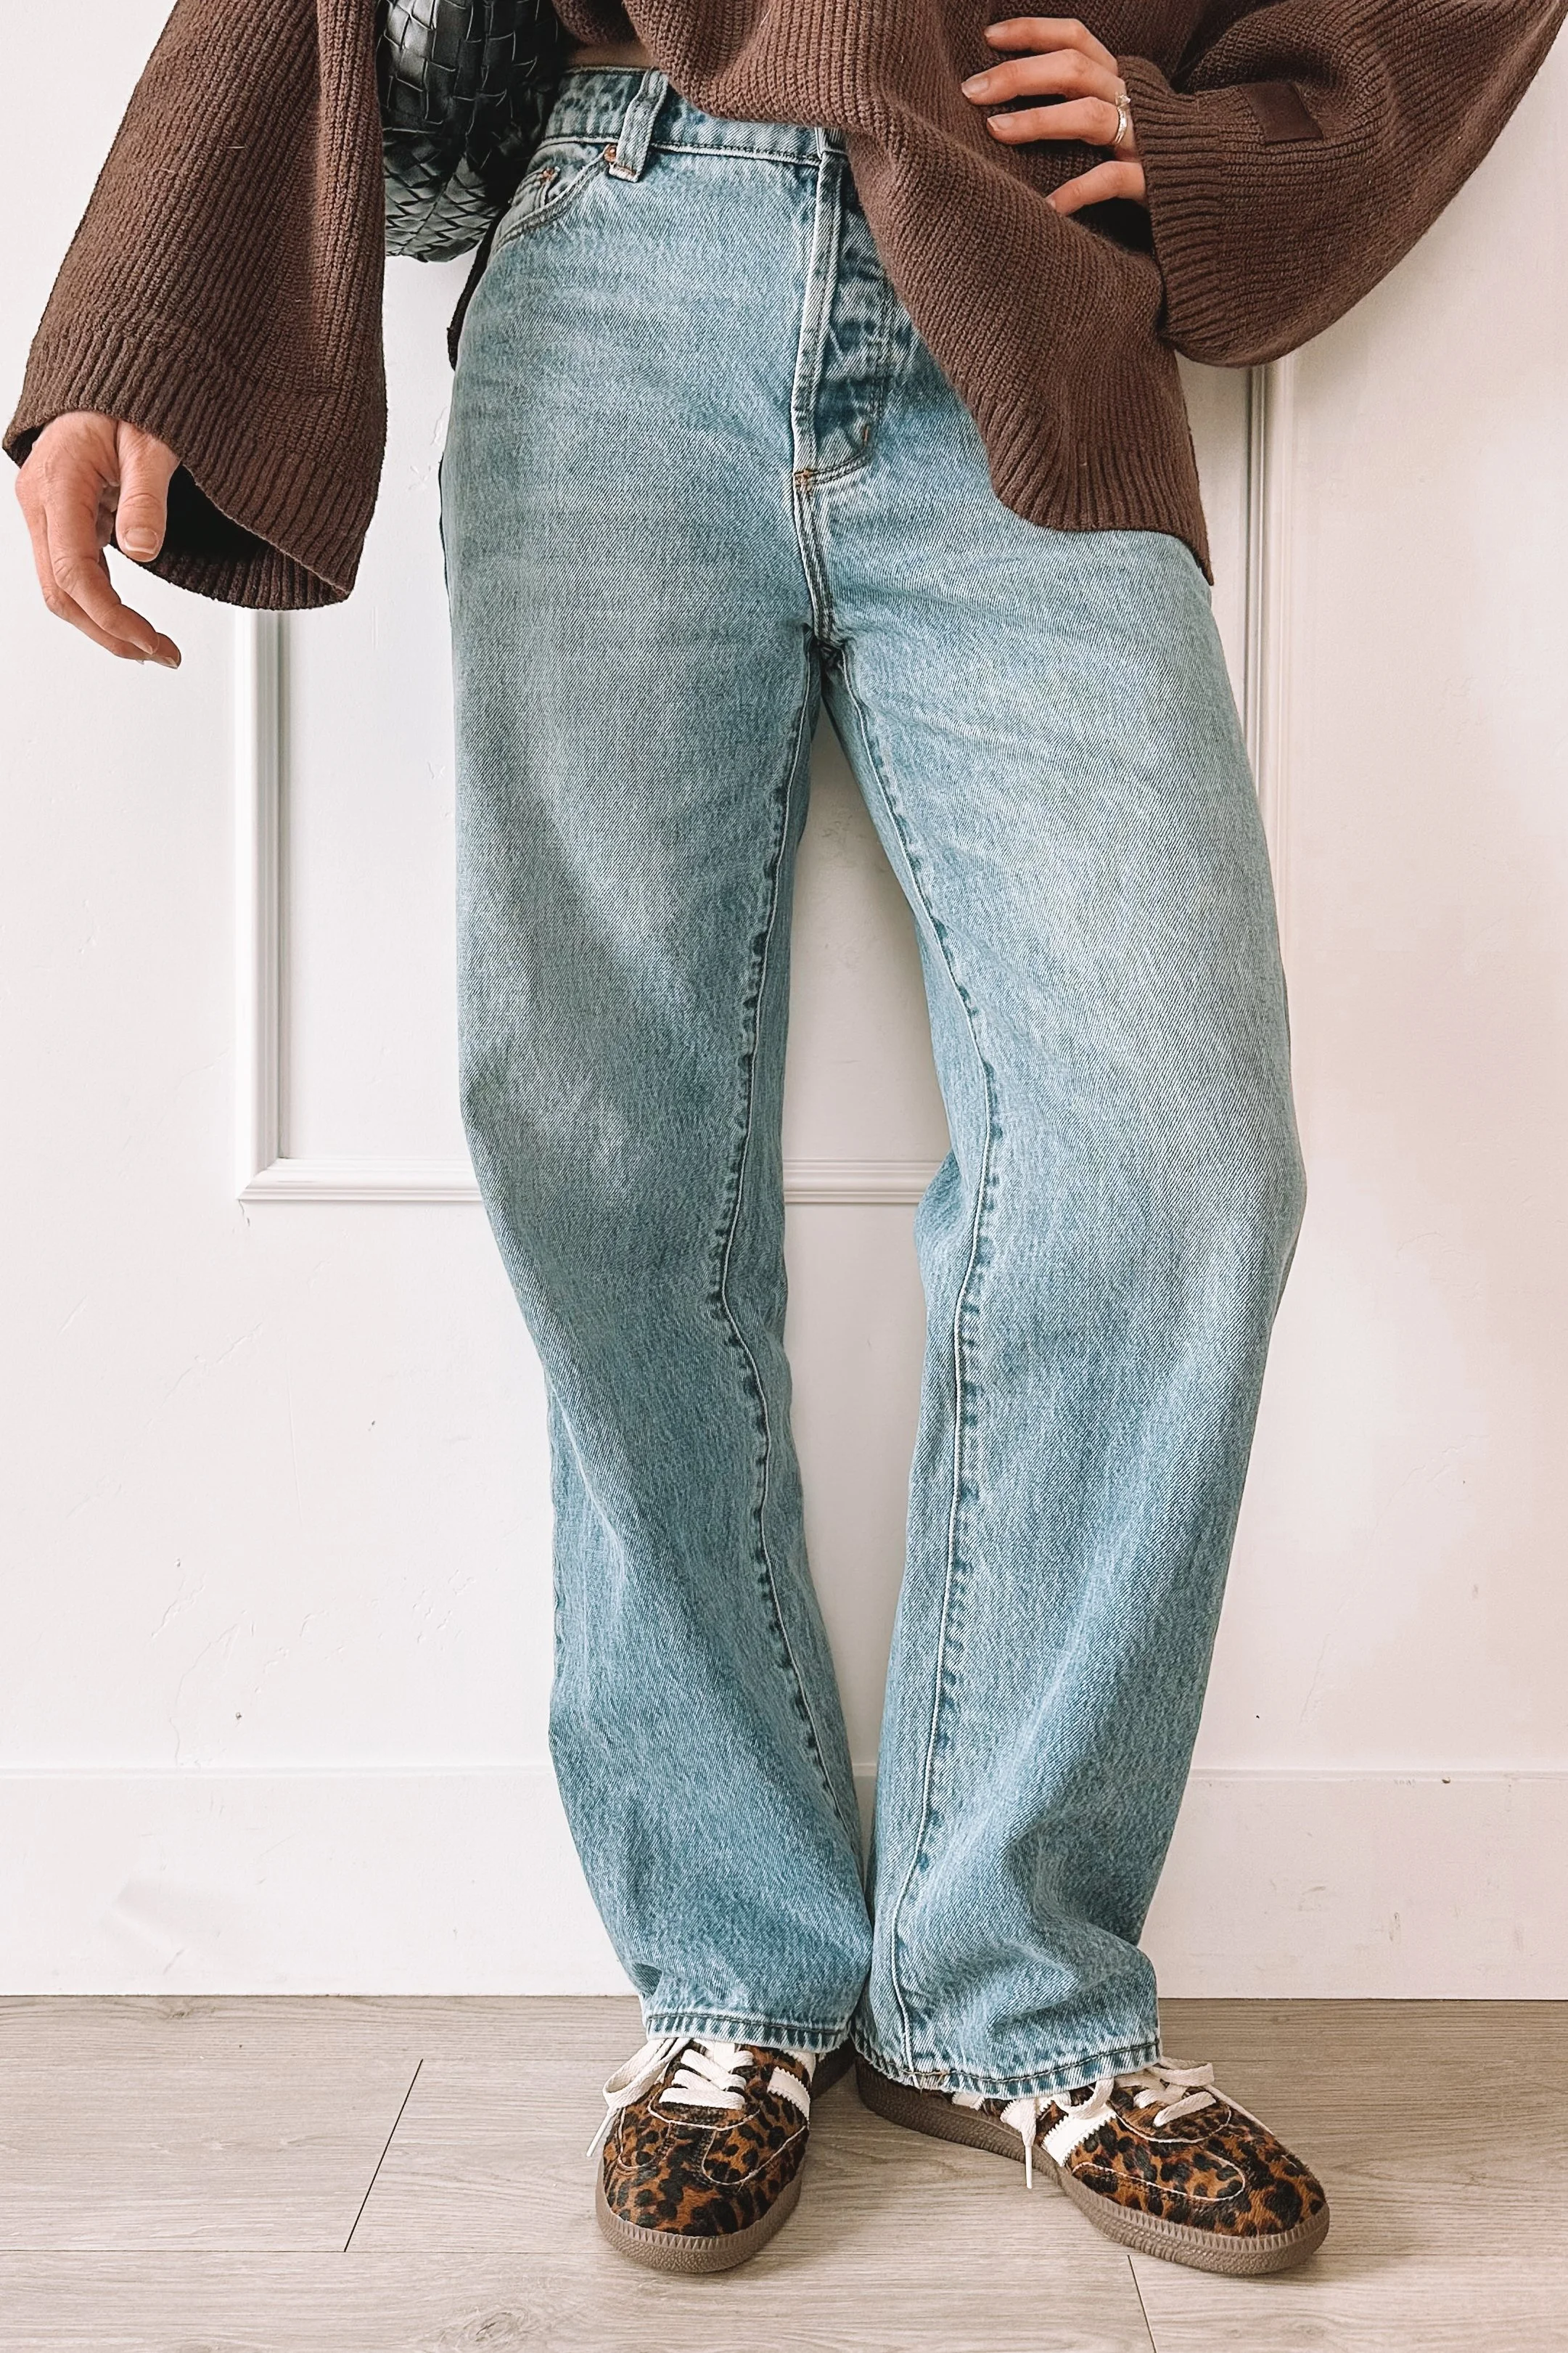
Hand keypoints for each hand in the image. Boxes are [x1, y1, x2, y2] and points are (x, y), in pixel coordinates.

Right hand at [15, 412, 181, 665]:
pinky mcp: (61, 517)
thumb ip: (146, 496)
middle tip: (160, 654)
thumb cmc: (131, 397)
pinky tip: (131, 618)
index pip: (74, 573)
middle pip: (61, 592)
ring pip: (63, 589)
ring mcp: (47, 511)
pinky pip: (73, 571)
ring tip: (152, 647)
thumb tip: (141, 551)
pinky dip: (102, 602)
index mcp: (57, 482)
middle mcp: (40, 500)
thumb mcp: (152, 441)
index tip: (150, 642)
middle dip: (110, 632)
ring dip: (105, 624)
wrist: (115, 376)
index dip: (111, 617)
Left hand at [962, 17, 1145, 215]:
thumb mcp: (1125, 112)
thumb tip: (1018, 95)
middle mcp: (1132, 100)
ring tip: (997, 131)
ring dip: (1040, 120)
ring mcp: (1144, 139)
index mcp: (1123, 79)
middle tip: (973, 90)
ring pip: (1090, 116)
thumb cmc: (1159, 151)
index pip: (1077, 39)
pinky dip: (1078, 192)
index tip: (989, 38)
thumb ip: (1085, 99)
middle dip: (1020, 75)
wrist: (1225, 181)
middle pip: (1074, 70)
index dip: (1034, 32)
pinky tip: (1048, 206)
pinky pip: (1112, 180)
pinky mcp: (1154, 181)